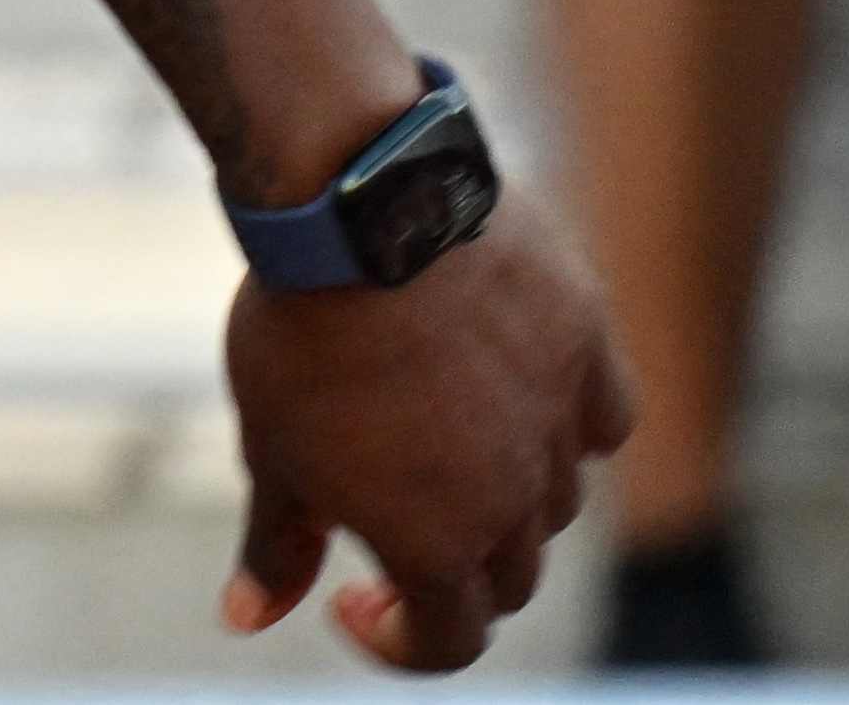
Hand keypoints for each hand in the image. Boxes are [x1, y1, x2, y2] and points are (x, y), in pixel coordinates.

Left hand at [216, 197, 627, 668]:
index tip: (353, 596)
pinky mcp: (591, 353)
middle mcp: (517, 504)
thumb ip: (276, 545)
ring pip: (556, 502)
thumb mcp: (268, 448)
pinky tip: (511, 389)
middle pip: (507, 577)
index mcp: (437, 546)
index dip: (398, 639)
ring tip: (430, 428)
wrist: (358, 208)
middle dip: (451, 566)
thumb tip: (248, 618)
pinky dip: (564, 424)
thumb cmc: (301, 335)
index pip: (449, 642)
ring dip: (507, 495)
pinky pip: (600, 421)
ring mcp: (562, 430)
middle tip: (392, 509)